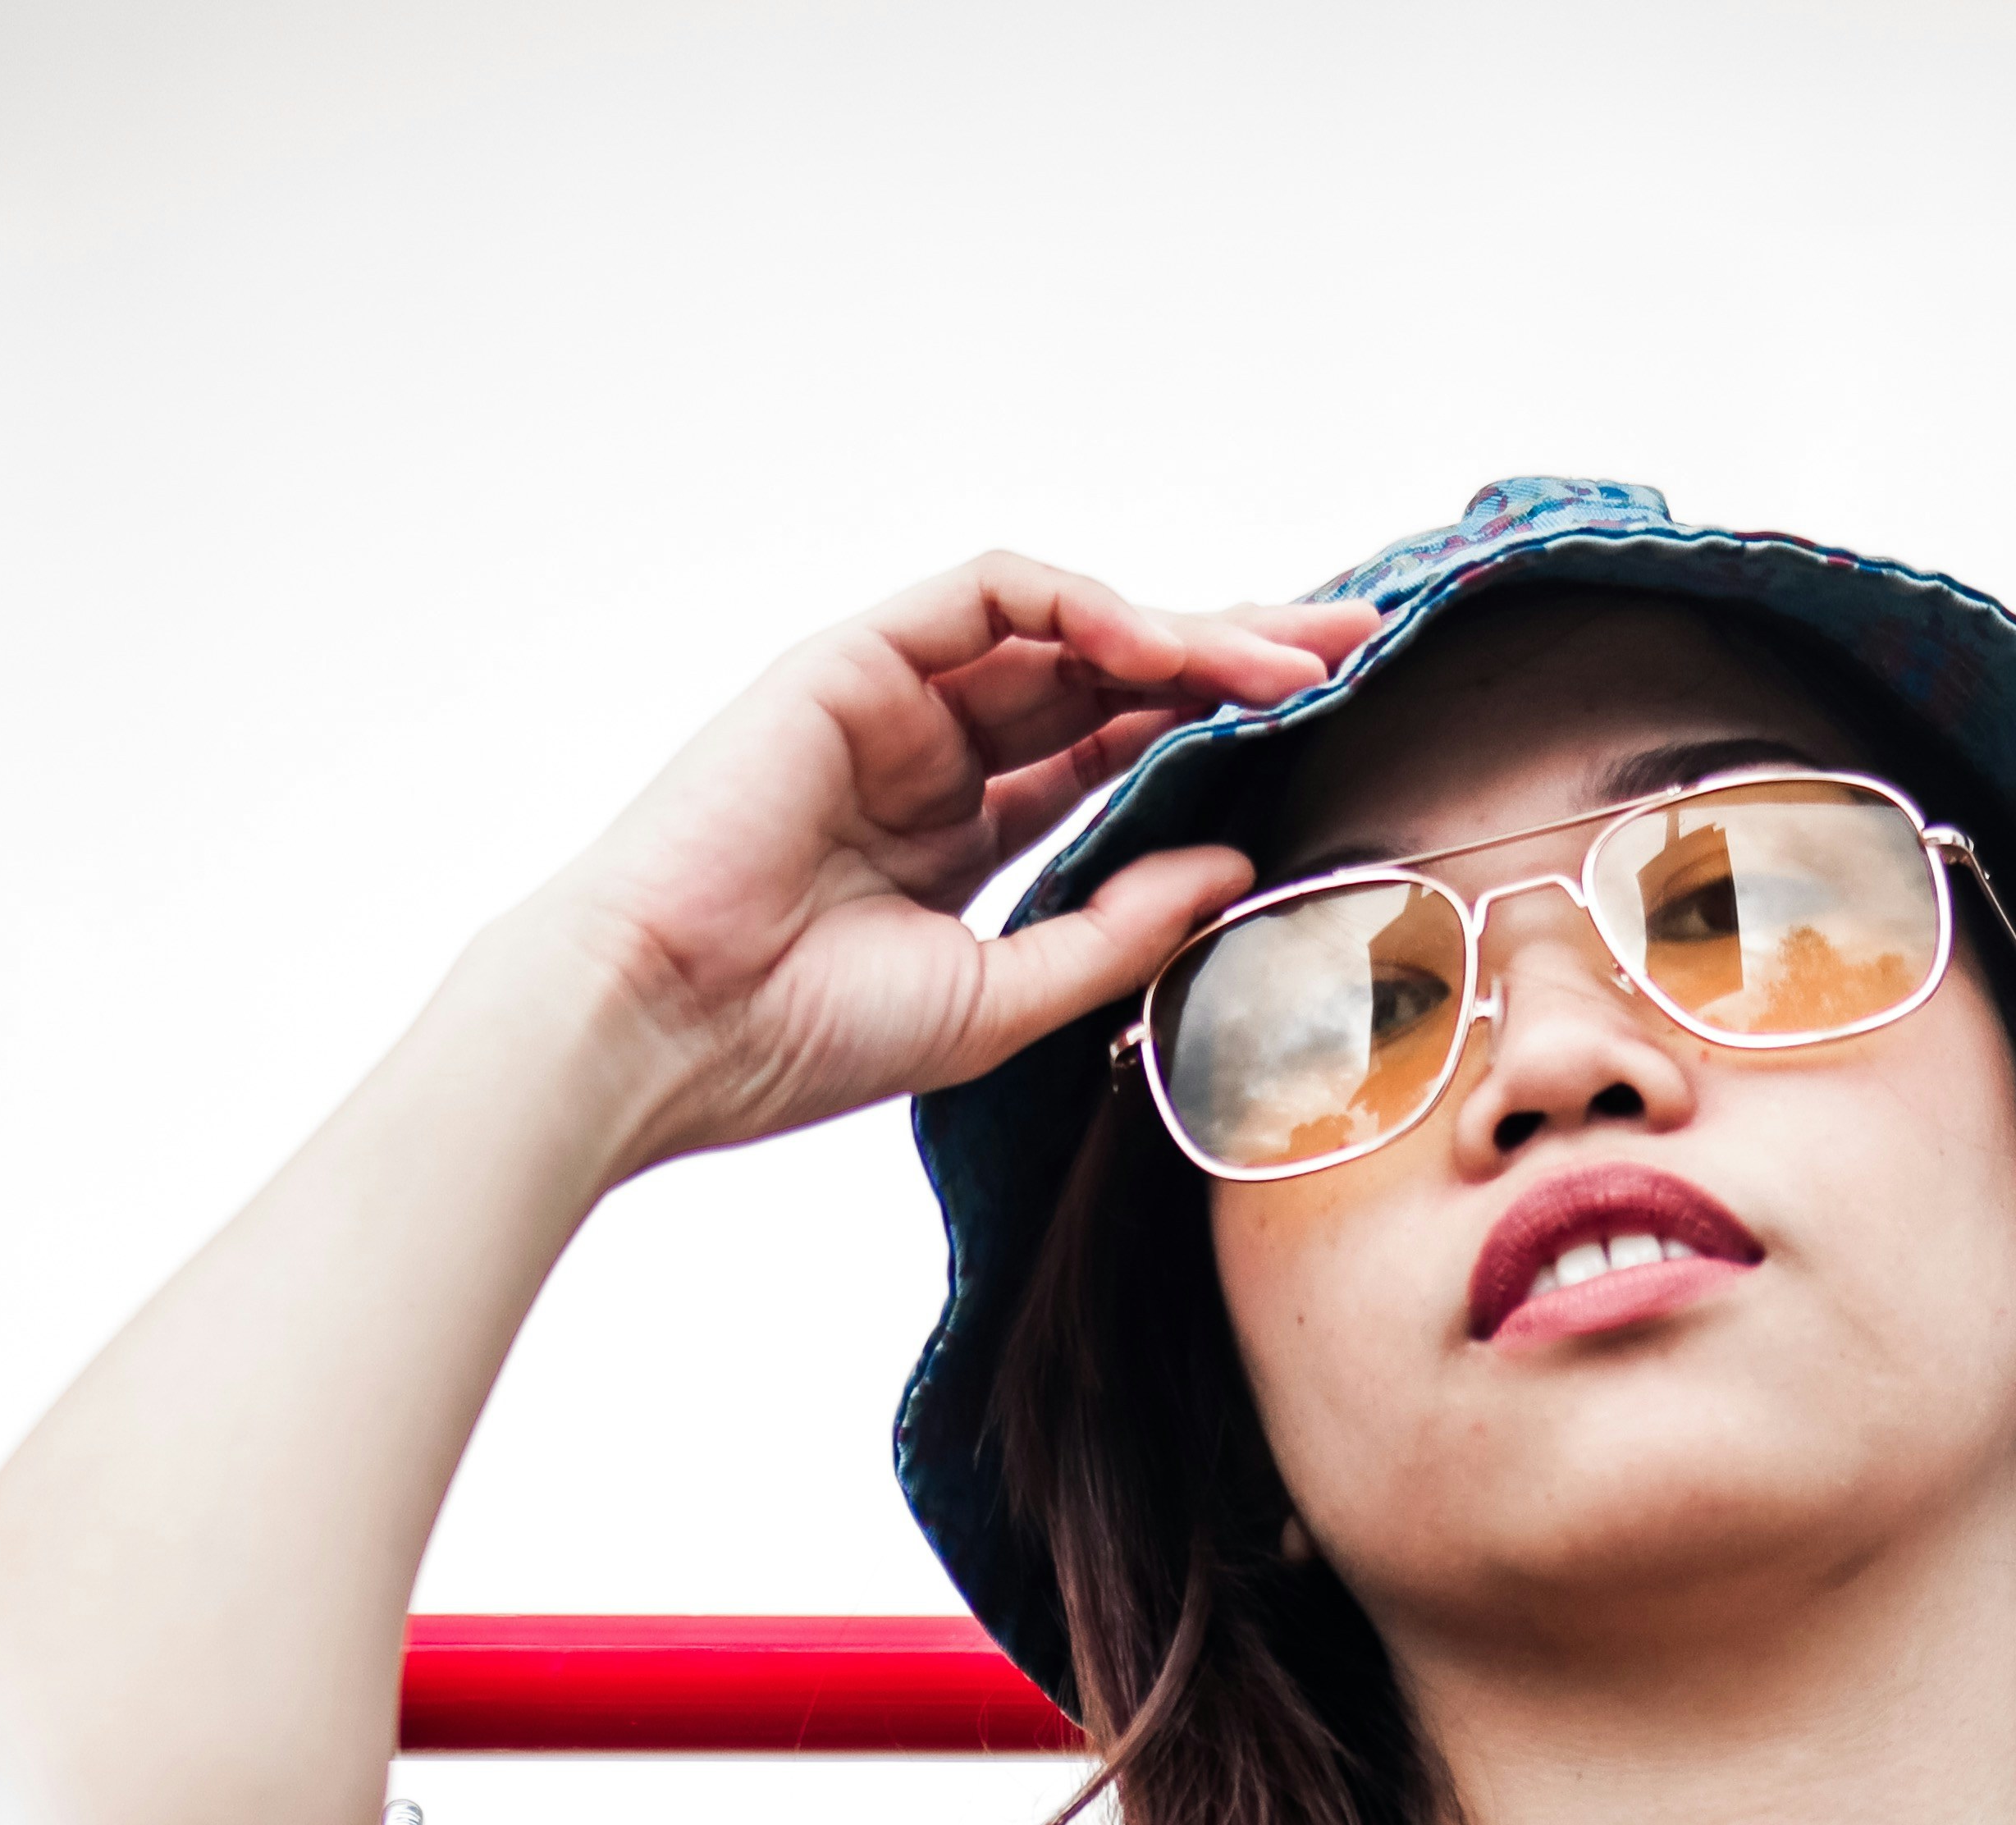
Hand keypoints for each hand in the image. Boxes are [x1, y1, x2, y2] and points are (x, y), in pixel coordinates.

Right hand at [522, 553, 1378, 1176]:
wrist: (660, 1035)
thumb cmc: (799, 1040)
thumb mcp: (1003, 997)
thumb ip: (1116, 928)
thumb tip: (1233, 864)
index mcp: (960, 836)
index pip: (1117, 756)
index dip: (1220, 735)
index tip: (1331, 730)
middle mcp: (933, 754)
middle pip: (1112, 677)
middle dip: (1235, 656)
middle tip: (1355, 649)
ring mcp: (892, 700)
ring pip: (1069, 627)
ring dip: (1188, 629)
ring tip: (1293, 653)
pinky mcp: (851, 660)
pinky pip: (993, 594)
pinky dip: (1088, 605)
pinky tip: (1168, 643)